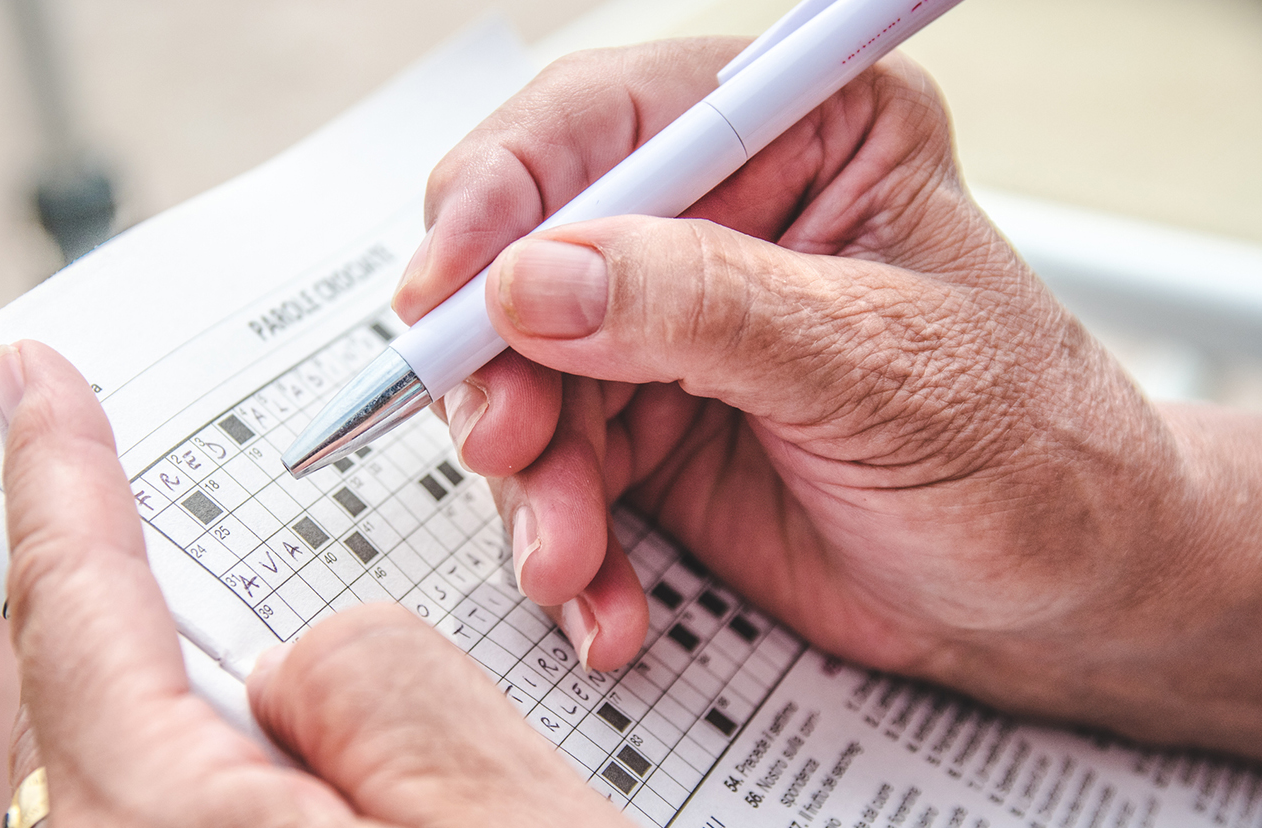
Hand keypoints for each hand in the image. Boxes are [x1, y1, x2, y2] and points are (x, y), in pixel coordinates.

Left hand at [0, 340, 626, 825]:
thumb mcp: (497, 810)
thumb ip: (380, 673)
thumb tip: (316, 654)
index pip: (76, 604)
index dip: (58, 469)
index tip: (31, 377)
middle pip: (91, 677)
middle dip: (126, 569)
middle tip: (131, 474)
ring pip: (145, 751)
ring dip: (218, 691)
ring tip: (293, 676)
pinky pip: (185, 809)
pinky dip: (236, 758)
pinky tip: (311, 766)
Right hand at [394, 39, 1261, 754]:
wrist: (1054, 595)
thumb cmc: (1027, 455)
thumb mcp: (877, 367)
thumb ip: (706, 310)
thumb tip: (535, 280)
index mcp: (798, 137)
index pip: (602, 124)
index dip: (501, 194)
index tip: (446, 289)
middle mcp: (716, 221)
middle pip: (529, 256)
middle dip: (500, 364)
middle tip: (504, 441)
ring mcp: (670, 331)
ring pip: (523, 378)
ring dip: (531, 479)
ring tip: (567, 557)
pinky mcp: (648, 429)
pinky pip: (556, 475)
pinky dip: (565, 547)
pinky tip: (605, 599)